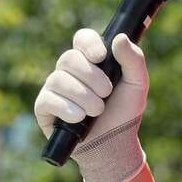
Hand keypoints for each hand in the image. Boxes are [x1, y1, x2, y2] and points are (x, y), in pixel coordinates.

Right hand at [34, 28, 149, 181]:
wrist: (114, 144)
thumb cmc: (125, 111)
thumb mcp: (137, 84)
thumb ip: (133, 59)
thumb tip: (120, 37)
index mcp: (91, 59)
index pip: (82, 38)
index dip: (89, 44)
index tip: (101, 57)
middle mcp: (70, 70)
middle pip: (69, 58)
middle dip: (91, 77)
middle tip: (107, 93)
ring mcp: (55, 88)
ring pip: (58, 79)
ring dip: (83, 96)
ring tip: (97, 111)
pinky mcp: (44, 107)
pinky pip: (47, 100)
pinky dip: (67, 109)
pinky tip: (79, 118)